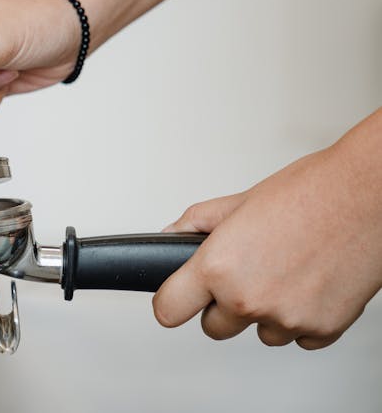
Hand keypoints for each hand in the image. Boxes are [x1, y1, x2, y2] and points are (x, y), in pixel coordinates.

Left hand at [153, 115, 381, 348]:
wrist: (365, 197)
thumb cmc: (309, 193)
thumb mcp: (238, 201)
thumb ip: (196, 224)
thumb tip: (171, 236)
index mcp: (218, 267)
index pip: (168, 310)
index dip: (172, 303)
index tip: (179, 298)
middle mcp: (248, 298)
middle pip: (213, 327)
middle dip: (222, 305)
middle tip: (245, 271)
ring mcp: (287, 318)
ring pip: (259, 333)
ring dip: (264, 311)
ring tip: (284, 269)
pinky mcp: (322, 329)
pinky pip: (298, 337)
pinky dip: (300, 316)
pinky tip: (308, 282)